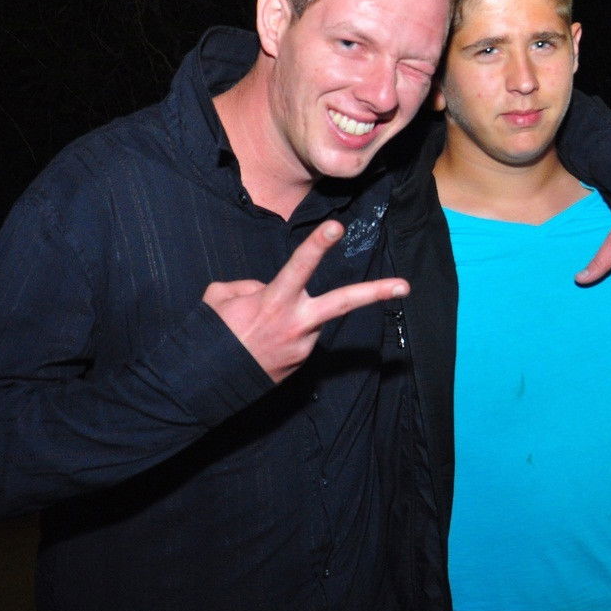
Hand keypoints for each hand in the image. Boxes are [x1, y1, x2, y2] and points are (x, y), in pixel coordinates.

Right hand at [204, 220, 408, 382]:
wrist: (206, 382)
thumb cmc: (212, 335)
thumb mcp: (220, 297)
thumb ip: (247, 285)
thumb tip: (265, 289)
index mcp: (275, 300)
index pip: (300, 266)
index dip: (318, 245)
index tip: (336, 227)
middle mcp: (296, 322)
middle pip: (343, 303)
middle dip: (375, 293)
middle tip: (405, 286)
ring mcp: (303, 345)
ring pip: (309, 318)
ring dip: (291, 318)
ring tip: (258, 333)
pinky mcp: (302, 363)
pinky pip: (299, 338)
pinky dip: (284, 336)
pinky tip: (262, 346)